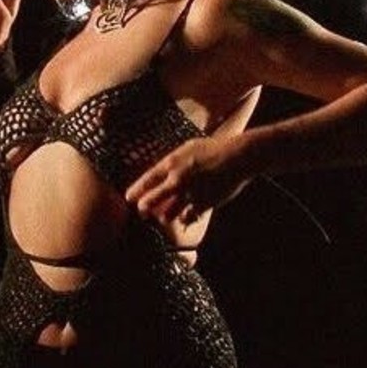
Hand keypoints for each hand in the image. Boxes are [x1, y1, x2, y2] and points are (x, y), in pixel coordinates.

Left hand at [124, 132, 253, 225]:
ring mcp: (189, 193)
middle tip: (142, 212)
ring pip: (167, 214)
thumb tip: (160, 172)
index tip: (128, 198)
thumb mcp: (188, 148)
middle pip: (152, 200)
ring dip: (165, 216)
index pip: (147, 180)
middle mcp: (178, 179)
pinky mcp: (203, 204)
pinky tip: (184, 218)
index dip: (136, 191)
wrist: (237, 157)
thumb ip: (173, 161)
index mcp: (172, 163)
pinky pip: (187, 218)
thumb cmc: (213, 149)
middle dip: (144, 208)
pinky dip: (185, 219)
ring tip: (164, 217)